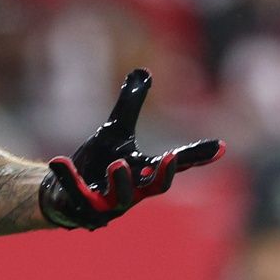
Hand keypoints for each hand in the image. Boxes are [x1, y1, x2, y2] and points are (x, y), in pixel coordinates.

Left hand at [39, 68, 224, 229]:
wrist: (65, 191)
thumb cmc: (99, 160)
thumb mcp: (115, 129)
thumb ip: (131, 104)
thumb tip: (143, 71)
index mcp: (145, 172)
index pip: (176, 165)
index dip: (197, 156)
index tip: (220, 146)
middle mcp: (132, 191)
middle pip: (156, 189)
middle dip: (164, 176)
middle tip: (169, 158)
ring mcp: (108, 204)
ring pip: (121, 199)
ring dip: (122, 182)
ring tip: (118, 163)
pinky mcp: (81, 208)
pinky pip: (75, 194)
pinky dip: (68, 178)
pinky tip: (59, 160)